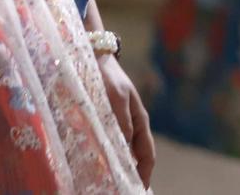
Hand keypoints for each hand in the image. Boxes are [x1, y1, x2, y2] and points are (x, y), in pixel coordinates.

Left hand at [98, 54, 155, 184]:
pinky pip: (105, 146)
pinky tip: (93, 166)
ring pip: (119, 153)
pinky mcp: (102, 123)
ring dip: (115, 167)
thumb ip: (121, 121)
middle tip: (120, 190)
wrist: (92, 57)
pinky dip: (103, 158)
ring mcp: (116, 125)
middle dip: (130, 175)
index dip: (144, 173)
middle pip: (134, 157)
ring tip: (106, 183)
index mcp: (139, 121)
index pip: (147, 154)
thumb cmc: (106, 77)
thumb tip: (125, 146)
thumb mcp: (116, 97)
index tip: (139, 190)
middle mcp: (129, 126)